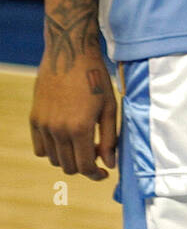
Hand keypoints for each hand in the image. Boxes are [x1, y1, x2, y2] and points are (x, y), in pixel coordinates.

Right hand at [30, 50, 117, 179]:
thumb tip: (109, 164)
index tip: (104, 173)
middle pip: (68, 166)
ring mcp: (43, 125)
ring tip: (83, 142)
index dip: (95, 174)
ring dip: (68, 157)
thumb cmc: (97, 78)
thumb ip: (109, 139)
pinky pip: (40, 148)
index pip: (85, 166)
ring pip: (53, 159)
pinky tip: (66, 138)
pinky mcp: (34, 118)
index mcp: (80, 128)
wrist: (70, 53)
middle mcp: (58, 130)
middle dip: (84, 165)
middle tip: (96, 152)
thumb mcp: (109, 107)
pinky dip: (52, 149)